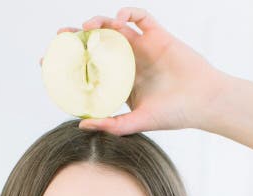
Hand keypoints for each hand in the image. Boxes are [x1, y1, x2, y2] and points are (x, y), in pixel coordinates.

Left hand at [41, 7, 222, 135]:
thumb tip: (80, 124)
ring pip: (114, 28)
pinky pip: (140, 17)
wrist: (205, 102)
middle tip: (60, 38)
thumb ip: (111, 125)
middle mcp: (128, 62)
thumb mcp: (138, 122)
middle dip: (76, 38)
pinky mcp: (159, 36)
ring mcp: (143, 47)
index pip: (88, 68)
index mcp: (121, 81)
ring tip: (87, 28)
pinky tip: (118, 21)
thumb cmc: (175, 114)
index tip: (47, 62)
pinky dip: (127, 13)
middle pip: (96, 44)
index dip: (68, 63)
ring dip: (99, 24)